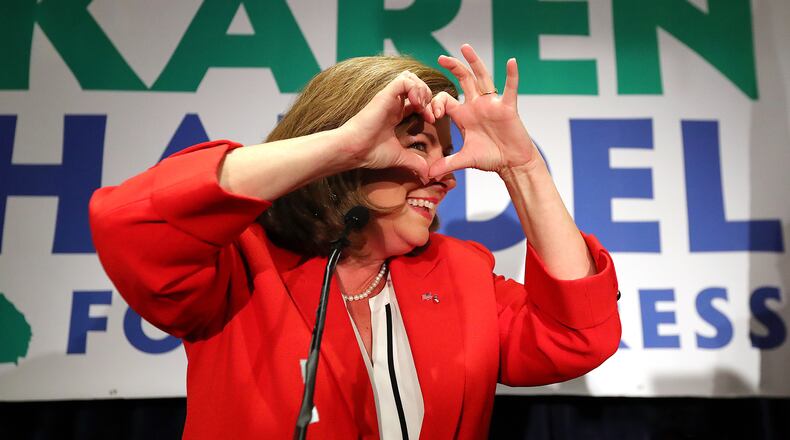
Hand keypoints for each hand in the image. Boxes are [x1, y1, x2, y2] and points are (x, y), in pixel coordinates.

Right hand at [339, 71, 435, 180]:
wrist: (354, 150)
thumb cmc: (370, 153)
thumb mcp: (399, 157)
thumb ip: (415, 162)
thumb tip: (427, 176)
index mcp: (396, 113)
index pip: (417, 98)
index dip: (429, 106)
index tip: (432, 120)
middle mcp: (393, 102)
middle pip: (416, 84)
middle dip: (429, 96)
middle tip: (430, 113)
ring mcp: (388, 97)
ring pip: (411, 77)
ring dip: (423, 90)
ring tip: (423, 107)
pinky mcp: (384, 95)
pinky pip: (404, 80)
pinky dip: (415, 88)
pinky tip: (417, 104)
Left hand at [429, 44, 539, 177]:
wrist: (511, 163)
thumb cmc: (490, 158)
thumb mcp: (465, 159)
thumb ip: (447, 164)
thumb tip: (428, 175)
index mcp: (464, 115)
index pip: (446, 99)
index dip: (436, 103)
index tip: (431, 114)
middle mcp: (477, 105)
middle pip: (463, 80)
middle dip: (453, 68)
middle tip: (441, 57)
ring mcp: (492, 104)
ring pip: (482, 77)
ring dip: (474, 62)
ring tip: (465, 47)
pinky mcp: (507, 107)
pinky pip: (510, 88)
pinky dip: (511, 75)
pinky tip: (511, 62)